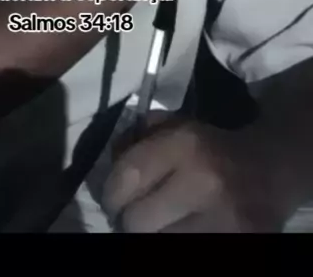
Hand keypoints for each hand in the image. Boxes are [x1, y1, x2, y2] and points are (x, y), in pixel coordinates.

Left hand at [102, 112, 290, 232]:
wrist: (270, 169)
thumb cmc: (212, 146)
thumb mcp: (176, 126)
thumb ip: (136, 138)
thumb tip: (109, 162)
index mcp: (186, 144)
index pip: (127, 177)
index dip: (111, 193)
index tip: (114, 199)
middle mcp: (203, 180)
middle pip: (137, 221)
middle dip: (130, 220)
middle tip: (135, 216)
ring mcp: (223, 219)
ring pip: (155, 245)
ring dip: (152, 236)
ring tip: (157, 225)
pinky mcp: (237, 245)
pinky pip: (182, 254)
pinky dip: (174, 245)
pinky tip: (178, 232)